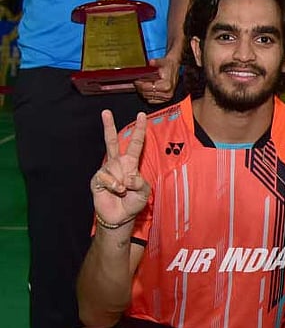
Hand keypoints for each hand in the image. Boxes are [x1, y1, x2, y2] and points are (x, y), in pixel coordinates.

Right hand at [91, 110, 149, 226]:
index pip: (136, 143)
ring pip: (115, 167)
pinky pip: (106, 177)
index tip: (142, 115)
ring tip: (123, 191)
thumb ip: (140, 182)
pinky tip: (116, 192)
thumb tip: (129, 176)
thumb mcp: (144, 192)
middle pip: (112, 141)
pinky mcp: (97, 179)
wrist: (120, 216)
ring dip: (122, 182)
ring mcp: (106, 170)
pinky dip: (114, 186)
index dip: (139, 130)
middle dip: (108, 126)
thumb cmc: (133, 202)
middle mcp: (118, 163)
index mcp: (131, 162)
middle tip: (106, 111)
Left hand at [134, 53, 176, 104]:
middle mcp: (167, 93)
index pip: (146, 88)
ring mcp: (166, 97)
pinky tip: (148, 89)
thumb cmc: (168, 65)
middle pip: (146, 93)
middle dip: (140, 87)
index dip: (139, 83)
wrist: (174, 67)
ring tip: (142, 84)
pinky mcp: (165, 99)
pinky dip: (148, 95)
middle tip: (137, 81)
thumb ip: (156, 62)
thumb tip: (151, 62)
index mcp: (166, 85)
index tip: (136, 79)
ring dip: (143, 91)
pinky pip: (152, 100)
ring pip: (148, 97)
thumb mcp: (162, 62)